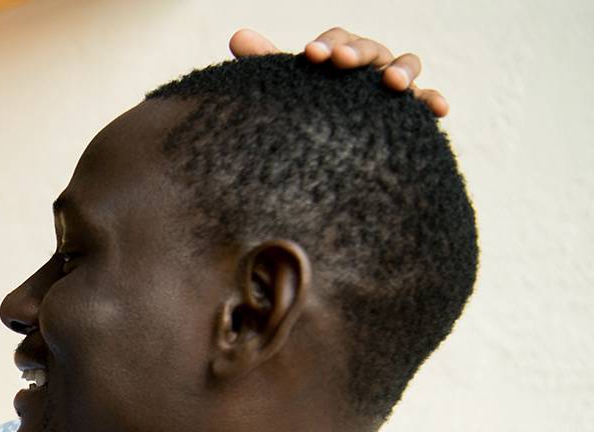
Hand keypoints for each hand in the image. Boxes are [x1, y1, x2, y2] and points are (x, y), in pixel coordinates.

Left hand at [230, 26, 448, 116]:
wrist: (325, 151)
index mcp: (339, 55)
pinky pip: (428, 101)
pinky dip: (434, 100)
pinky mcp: (410, 112)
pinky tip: (439, 109)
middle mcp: (368, 66)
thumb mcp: (286, 89)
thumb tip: (237, 36)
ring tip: (393, 84)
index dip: (326, 45)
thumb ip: (266, 63)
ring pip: (406, 66)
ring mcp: (391, 87)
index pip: (336, 41)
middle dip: (357, 52)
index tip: (310, 54)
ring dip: (402, 70)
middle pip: (369, 49)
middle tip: (340, 61)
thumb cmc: (306, 111)